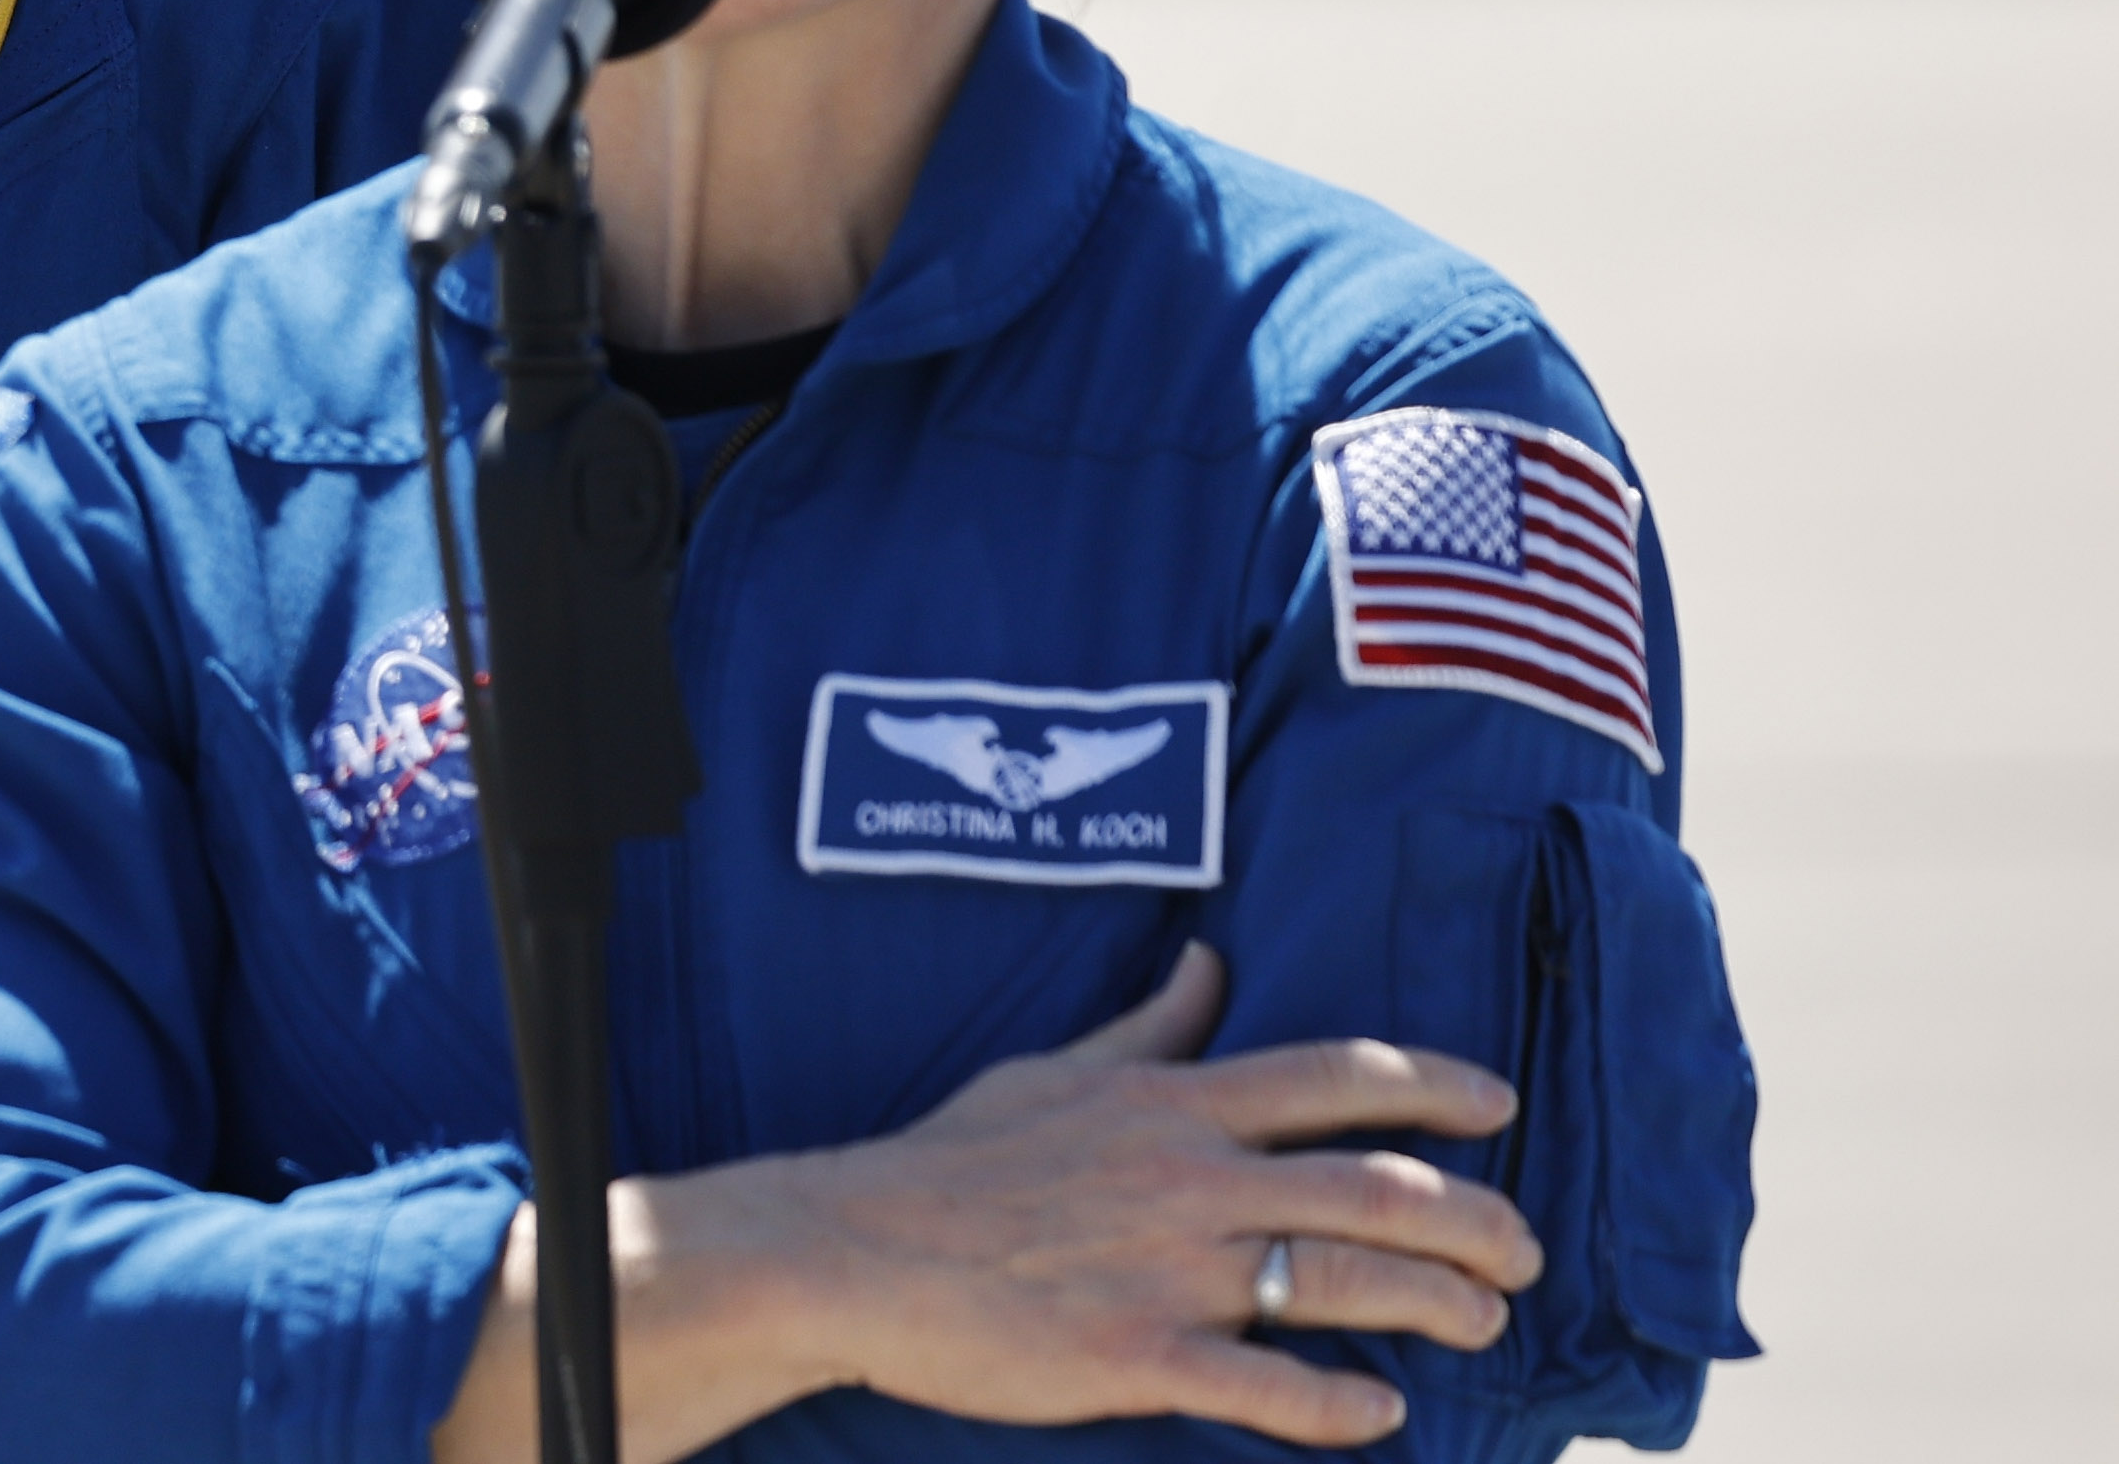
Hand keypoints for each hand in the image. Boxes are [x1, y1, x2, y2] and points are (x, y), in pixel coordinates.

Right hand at [438, 944, 1541, 1460]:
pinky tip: (1383, 1412)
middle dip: (1477, 1221)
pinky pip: (1270, 1384)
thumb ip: (1149, 1025)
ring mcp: (1165, 1269)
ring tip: (1484, 1324)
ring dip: (1440, 1307)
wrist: (850, 1250)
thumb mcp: (1052, 1068)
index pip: (1335, 1074)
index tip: (1503, 1105)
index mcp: (1169, 1102)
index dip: (1437, 1084)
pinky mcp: (1135, 1354)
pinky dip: (1342, 1404)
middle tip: (1524, 1252)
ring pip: (1347, 1282)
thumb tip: (1208, 963)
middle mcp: (1187, 1177)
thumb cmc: (950, 1159)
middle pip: (1376, 1188)